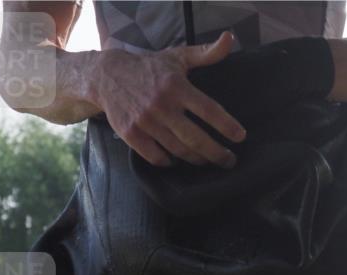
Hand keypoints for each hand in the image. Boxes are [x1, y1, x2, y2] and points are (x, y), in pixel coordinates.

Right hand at [94, 32, 246, 166]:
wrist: (106, 76)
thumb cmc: (150, 68)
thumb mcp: (178, 57)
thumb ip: (206, 53)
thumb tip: (229, 39)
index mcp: (176, 86)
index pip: (209, 110)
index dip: (227, 126)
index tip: (240, 137)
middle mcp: (161, 105)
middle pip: (196, 139)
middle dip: (217, 154)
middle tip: (229, 161)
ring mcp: (145, 121)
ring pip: (179, 151)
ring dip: (197, 160)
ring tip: (208, 161)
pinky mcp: (131, 134)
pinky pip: (157, 157)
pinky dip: (170, 163)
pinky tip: (178, 161)